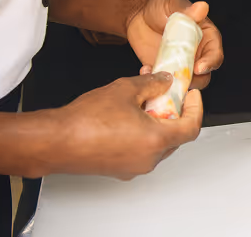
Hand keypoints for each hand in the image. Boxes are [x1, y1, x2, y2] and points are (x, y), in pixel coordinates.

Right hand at [48, 72, 202, 178]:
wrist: (54, 141)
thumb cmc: (85, 120)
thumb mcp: (126, 89)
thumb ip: (153, 83)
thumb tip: (165, 81)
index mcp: (155, 140)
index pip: (192, 127)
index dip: (196, 108)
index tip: (192, 96)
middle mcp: (147, 159)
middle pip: (176, 136)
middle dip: (175, 112)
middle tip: (168, 94)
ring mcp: (132, 168)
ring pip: (157, 144)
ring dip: (156, 121)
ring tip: (144, 100)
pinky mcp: (118, 170)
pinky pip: (140, 150)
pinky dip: (142, 133)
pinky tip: (129, 115)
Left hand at [126, 0, 222, 89]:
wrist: (139, 14)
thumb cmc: (161, 6)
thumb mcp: (173, 5)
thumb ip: (188, 11)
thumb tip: (202, 6)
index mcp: (205, 37)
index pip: (215, 54)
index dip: (210, 62)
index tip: (199, 68)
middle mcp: (196, 53)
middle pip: (204, 75)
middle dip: (193, 80)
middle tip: (178, 78)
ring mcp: (180, 64)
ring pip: (185, 83)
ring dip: (174, 84)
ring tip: (159, 73)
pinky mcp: (164, 71)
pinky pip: (164, 84)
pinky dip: (156, 83)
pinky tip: (145, 70)